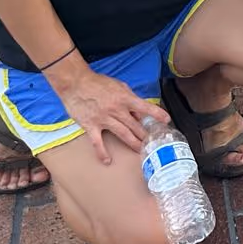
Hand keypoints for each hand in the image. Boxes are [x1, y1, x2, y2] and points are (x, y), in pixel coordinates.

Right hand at [52, 66, 167, 165]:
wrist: (76, 83)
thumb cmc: (98, 82)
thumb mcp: (119, 85)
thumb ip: (129, 97)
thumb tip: (138, 111)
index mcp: (125, 98)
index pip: (145, 107)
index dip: (157, 114)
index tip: (166, 120)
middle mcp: (116, 110)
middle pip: (135, 125)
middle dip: (145, 135)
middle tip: (154, 143)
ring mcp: (103, 119)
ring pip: (122, 134)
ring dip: (133, 143)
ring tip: (141, 151)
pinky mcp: (90, 126)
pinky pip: (97, 142)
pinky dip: (102, 152)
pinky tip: (107, 160)